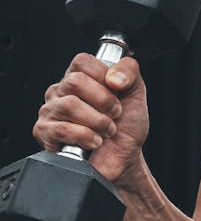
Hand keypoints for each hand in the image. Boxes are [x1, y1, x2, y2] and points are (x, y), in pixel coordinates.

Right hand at [32, 53, 148, 183]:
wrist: (124, 158)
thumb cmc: (126, 125)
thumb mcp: (136, 92)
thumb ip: (129, 71)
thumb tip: (113, 77)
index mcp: (80, 77)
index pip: (81, 62)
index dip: (104, 77)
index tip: (116, 93)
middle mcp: (61, 91)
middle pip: (74, 82)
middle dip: (103, 101)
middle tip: (114, 114)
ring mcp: (50, 112)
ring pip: (69, 106)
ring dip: (98, 121)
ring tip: (107, 131)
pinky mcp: (44, 133)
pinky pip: (62, 130)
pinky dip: (86, 137)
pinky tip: (94, 141)